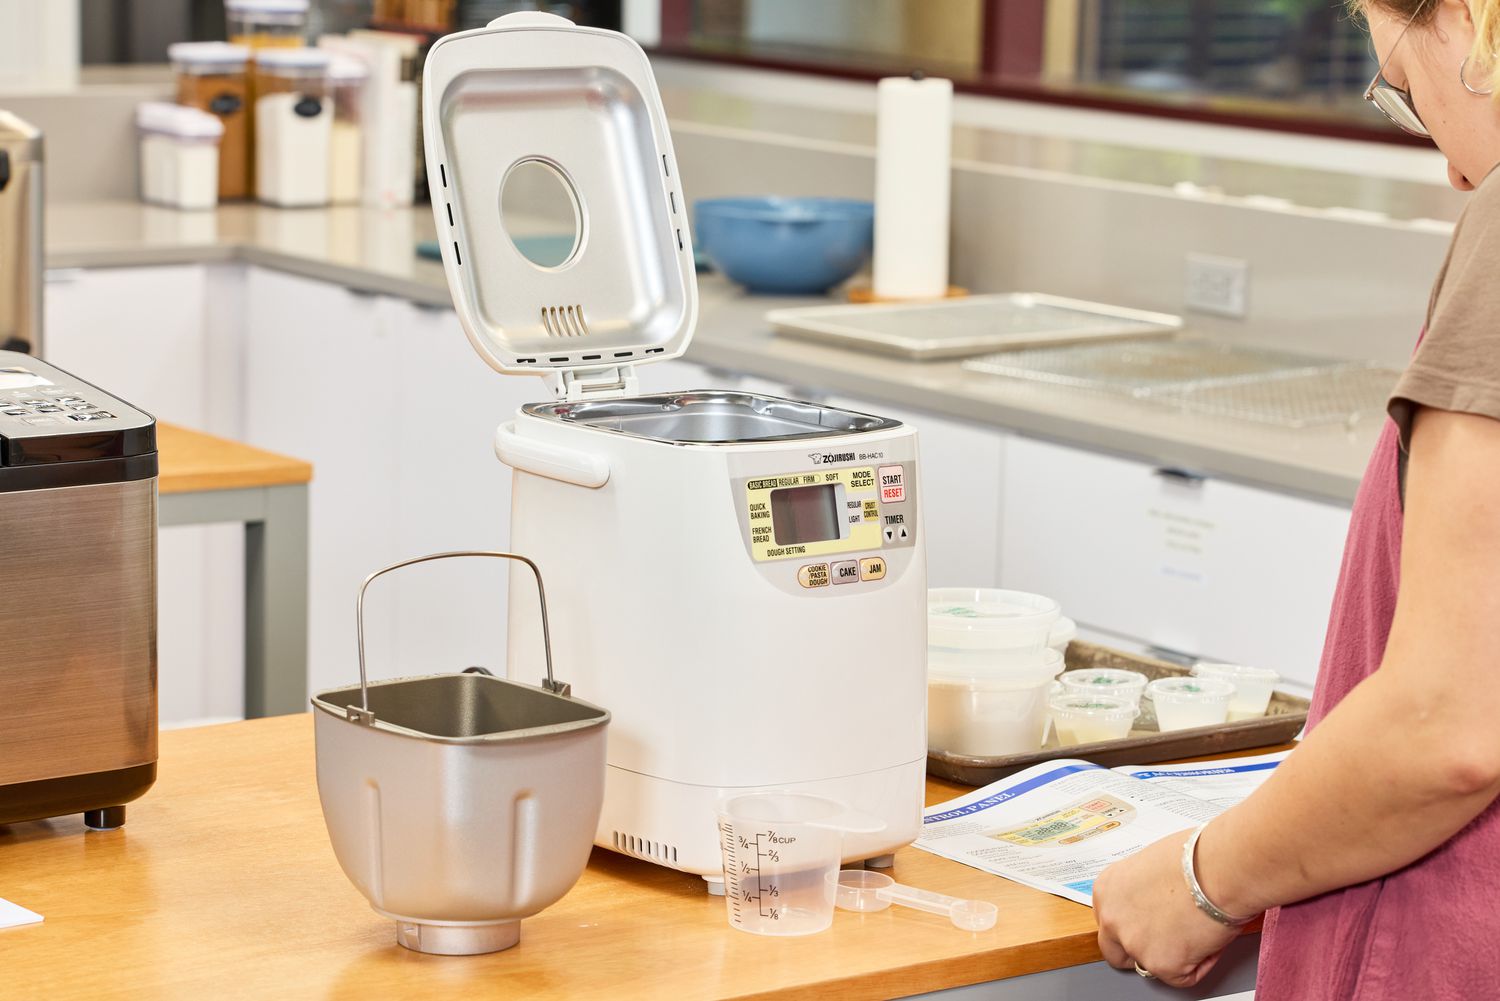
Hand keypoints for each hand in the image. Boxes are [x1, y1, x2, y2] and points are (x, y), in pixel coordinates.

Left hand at [1093, 829, 1241, 987]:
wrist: (1220, 868)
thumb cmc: (1196, 857)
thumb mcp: (1150, 865)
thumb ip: (1141, 890)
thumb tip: (1153, 903)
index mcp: (1108, 890)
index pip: (1108, 921)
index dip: (1132, 925)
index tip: (1147, 923)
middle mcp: (1112, 917)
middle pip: (1115, 951)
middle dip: (1138, 951)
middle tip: (1166, 941)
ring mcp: (1134, 943)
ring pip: (1149, 965)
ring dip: (1171, 956)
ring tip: (1195, 929)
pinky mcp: (1160, 964)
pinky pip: (1182, 976)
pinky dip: (1200, 963)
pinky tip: (1207, 936)